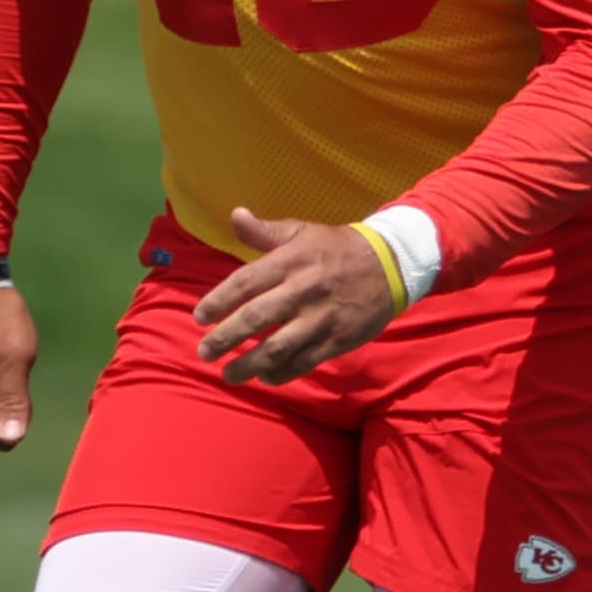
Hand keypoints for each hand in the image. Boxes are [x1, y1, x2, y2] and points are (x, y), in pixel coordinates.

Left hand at [194, 208, 396, 386]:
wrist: (391, 265)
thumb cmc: (337, 248)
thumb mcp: (302, 231)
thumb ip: (265, 231)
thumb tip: (236, 215)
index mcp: (290, 261)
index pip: (244, 283)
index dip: (218, 301)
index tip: (200, 317)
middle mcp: (302, 290)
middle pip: (255, 318)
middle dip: (225, 338)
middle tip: (204, 352)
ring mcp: (320, 318)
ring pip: (277, 347)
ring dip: (248, 365)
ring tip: (229, 374)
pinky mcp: (337, 340)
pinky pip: (303, 362)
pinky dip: (281, 373)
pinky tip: (265, 376)